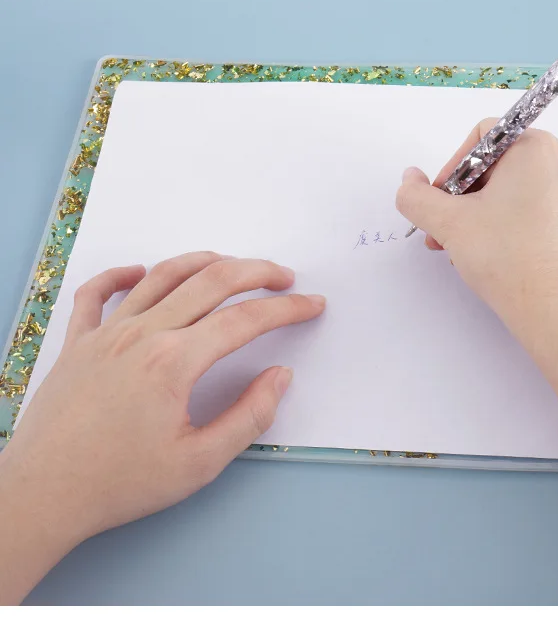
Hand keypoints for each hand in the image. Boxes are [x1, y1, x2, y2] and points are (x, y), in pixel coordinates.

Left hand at [2, 252, 324, 547]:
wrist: (42, 497)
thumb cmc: (120, 483)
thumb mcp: (199, 463)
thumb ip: (249, 417)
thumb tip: (281, 376)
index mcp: (174, 361)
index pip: (245, 320)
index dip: (286, 308)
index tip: (313, 304)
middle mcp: (142, 333)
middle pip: (211, 282)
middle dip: (257, 272)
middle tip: (285, 277)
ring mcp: (106, 332)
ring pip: (163, 275)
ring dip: (205, 262)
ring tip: (233, 265)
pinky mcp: (78, 341)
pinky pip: (97, 291)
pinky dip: (121, 274)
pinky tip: (141, 271)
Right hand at [396, 122, 557, 351]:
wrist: (557, 312)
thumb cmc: (507, 257)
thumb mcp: (449, 223)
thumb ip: (417, 196)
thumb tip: (408, 179)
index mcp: (536, 147)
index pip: (480, 137)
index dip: (451, 168)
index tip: (441, 203)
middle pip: (494, 164)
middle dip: (461, 196)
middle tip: (442, 230)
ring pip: (510, 188)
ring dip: (477, 212)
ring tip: (459, 247)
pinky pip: (530, 205)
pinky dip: (503, 221)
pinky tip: (487, 252)